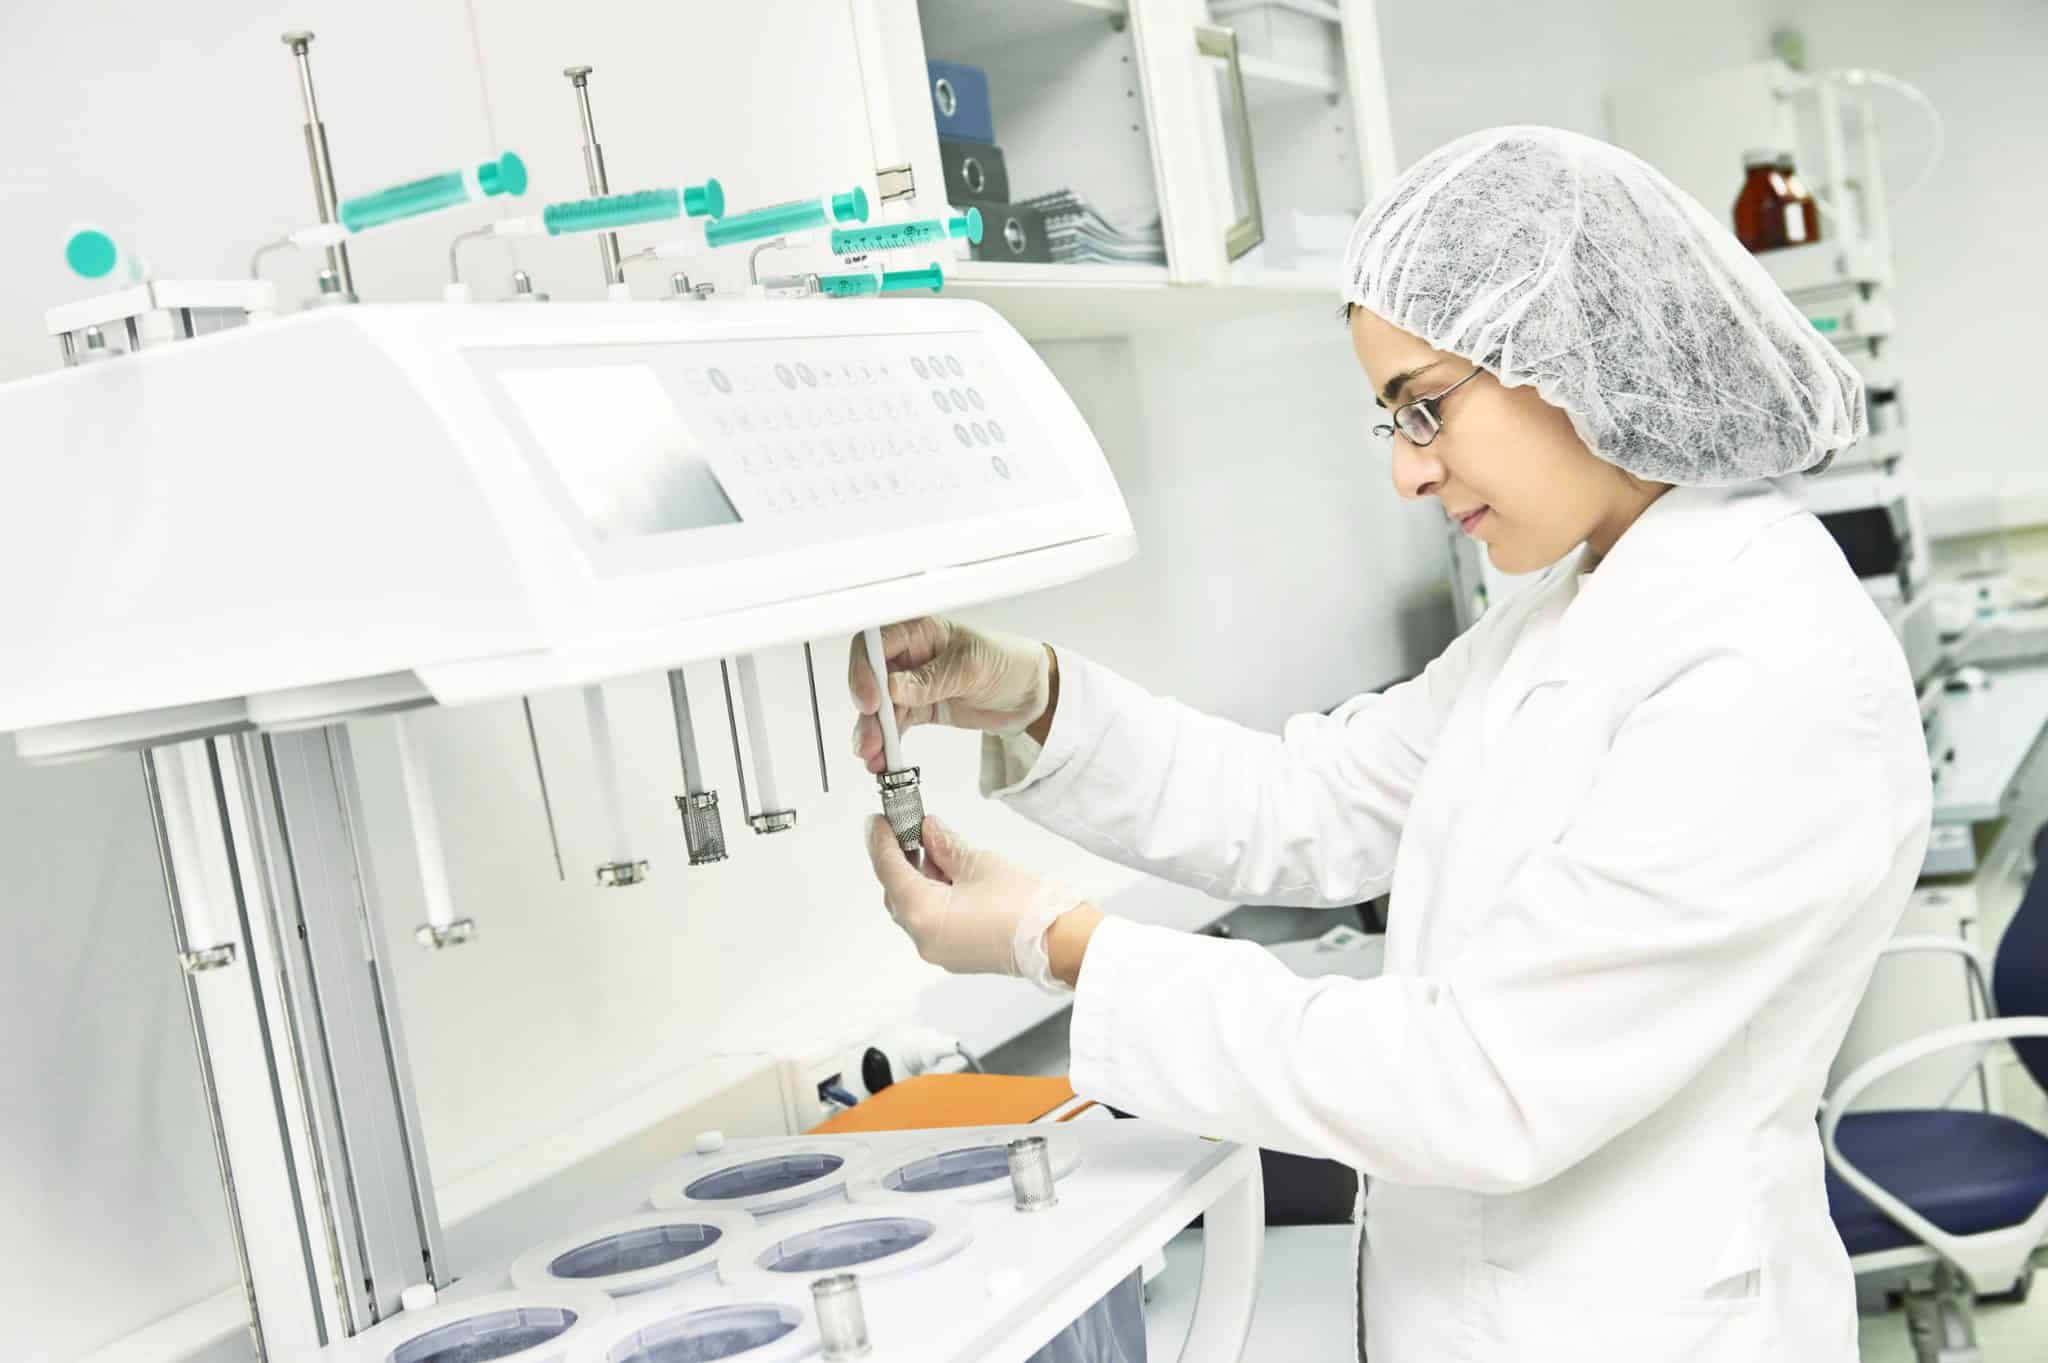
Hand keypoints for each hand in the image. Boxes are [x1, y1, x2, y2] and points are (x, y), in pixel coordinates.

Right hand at [848, 618, 1052, 774]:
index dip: (865, 671)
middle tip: (871, 738)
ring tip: (875, 756)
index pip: (876, 644)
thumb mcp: (971, 668)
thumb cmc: (1007, 661)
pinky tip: (882, 759)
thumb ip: (930, 680)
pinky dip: (887, 743)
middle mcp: (910, 656)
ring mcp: (912, 684)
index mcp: (920, 632)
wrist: (1031, 692)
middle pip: (871, 680)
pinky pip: (894, 726)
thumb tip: (893, 689)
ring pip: (879, 708)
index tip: (872, 701)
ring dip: (873, 733)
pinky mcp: (919, 709)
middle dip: (867, 711)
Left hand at [864, 815, 1080, 989]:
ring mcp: (940, 950)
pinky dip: (934, 897)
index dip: (881, 841)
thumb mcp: (979, 864)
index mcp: (924, 915)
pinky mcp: (956, 953)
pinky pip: (932, 921)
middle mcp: (925, 939)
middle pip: (898, 893)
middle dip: (901, 860)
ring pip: (915, 908)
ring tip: (936, 849)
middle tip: (907, 830)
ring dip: (920, 878)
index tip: (879, 821)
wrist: (1059, 942)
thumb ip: (945, 845)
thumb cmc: (1025, 908)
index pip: (890, 871)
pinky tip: (949, 874)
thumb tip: (928, 829)